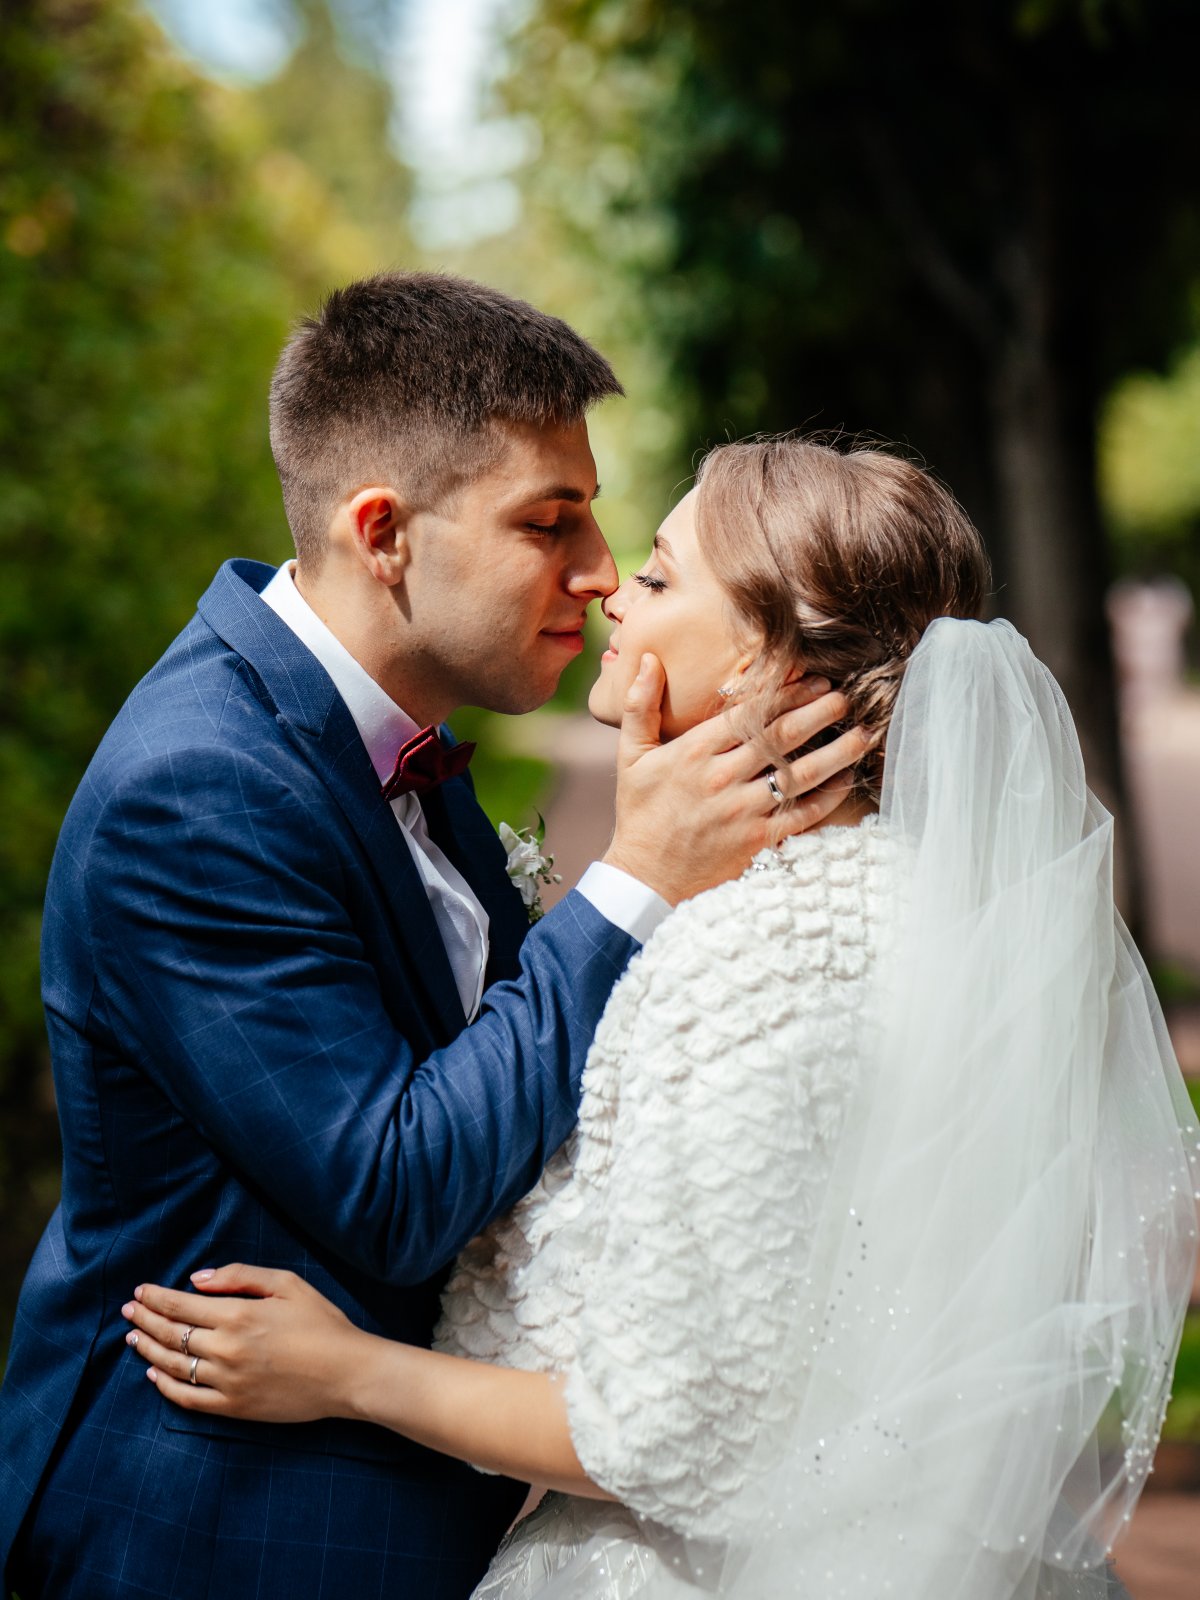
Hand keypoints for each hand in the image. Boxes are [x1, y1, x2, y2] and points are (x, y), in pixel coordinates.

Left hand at [121, 1265, 365, 1423]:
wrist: (346, 1374)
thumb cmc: (322, 1323)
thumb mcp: (287, 1284)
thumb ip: (240, 1276)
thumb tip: (198, 1279)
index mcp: (238, 1315)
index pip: (181, 1305)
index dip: (156, 1297)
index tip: (140, 1291)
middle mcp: (225, 1349)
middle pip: (171, 1333)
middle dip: (145, 1319)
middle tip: (128, 1311)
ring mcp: (226, 1381)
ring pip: (172, 1365)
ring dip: (147, 1349)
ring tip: (133, 1338)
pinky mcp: (233, 1407)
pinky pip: (187, 1398)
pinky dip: (165, 1386)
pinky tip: (154, 1373)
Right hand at [604, 655, 869, 903]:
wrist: (645, 877)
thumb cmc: (640, 813)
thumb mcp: (632, 756)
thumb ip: (640, 705)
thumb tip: (649, 658)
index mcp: (695, 752)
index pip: (750, 713)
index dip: (786, 692)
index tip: (813, 678)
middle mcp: (722, 777)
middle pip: (781, 737)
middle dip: (819, 713)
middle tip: (845, 697)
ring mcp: (742, 811)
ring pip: (800, 774)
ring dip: (836, 752)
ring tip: (862, 734)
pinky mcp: (757, 840)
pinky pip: (802, 814)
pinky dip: (829, 797)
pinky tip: (847, 779)